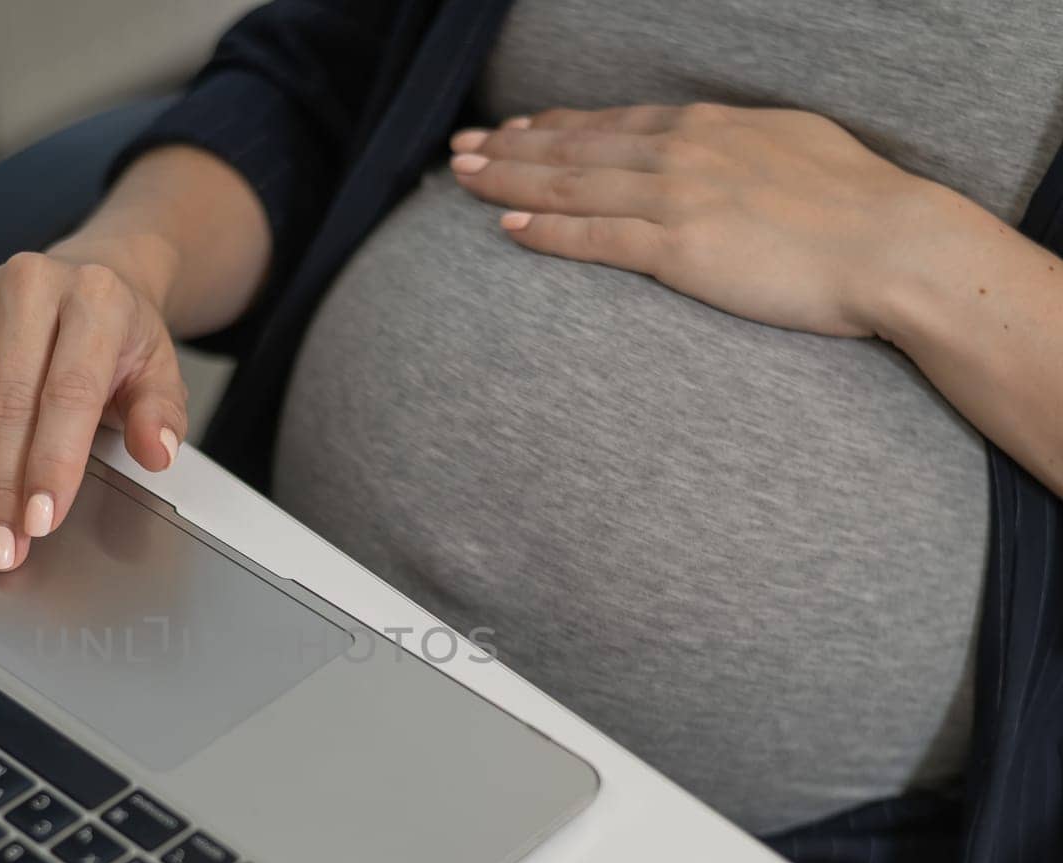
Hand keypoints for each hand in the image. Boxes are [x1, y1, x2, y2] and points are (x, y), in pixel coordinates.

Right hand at [0, 242, 188, 571]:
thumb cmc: (121, 336)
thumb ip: (161, 414)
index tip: (40, 520)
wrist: (95, 276)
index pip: (68, 392)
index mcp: (95, 300)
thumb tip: (157, 451)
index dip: (52, 462)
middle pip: (7, 397)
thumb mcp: (160, 372)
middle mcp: (32, 287)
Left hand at [449, 103, 943, 337]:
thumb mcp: (797, 146)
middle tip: (460, 151)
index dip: (553, 127)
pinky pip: (598, 237)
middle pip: (576, 147)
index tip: (512, 130)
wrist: (894, 243)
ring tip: (463, 179)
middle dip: (510, 148)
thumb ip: (743, 147)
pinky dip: (550, 231)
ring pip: (574, 184)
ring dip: (512, 181)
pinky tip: (511, 228)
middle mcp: (683, 151)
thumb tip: (722, 149)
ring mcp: (678, 197)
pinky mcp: (680, 248)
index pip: (611, 124)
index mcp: (709, 126)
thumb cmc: (858, 204)